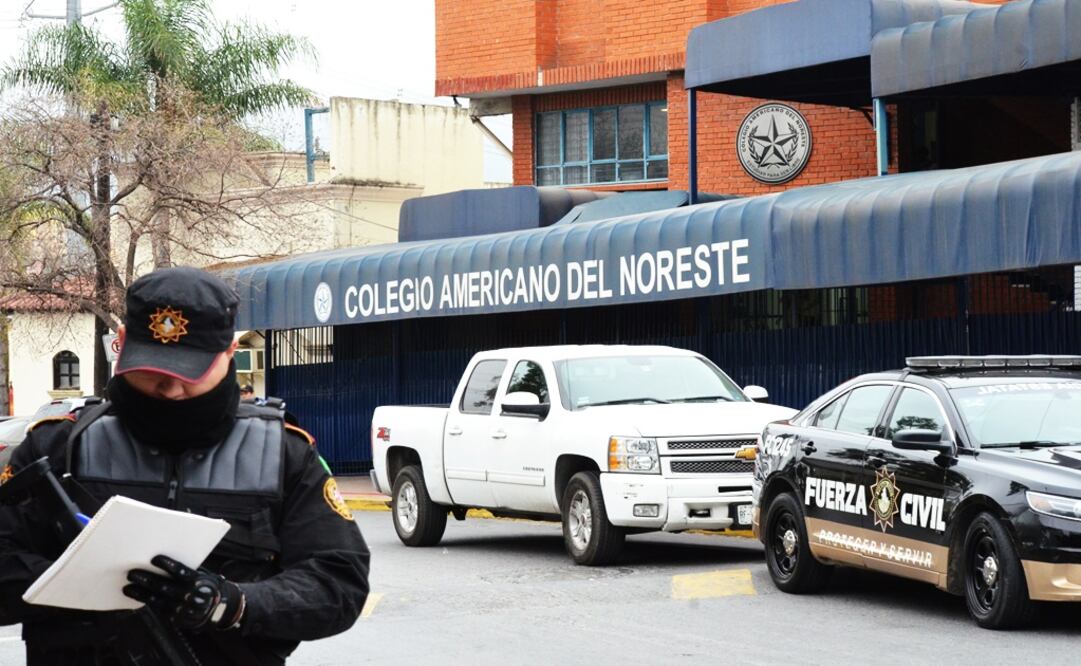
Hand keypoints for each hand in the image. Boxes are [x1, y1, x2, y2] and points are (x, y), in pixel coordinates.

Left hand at [123, 554, 244, 631]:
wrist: (218, 608)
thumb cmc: (206, 586)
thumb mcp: (203, 575)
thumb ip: (187, 570)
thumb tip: (161, 561)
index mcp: (198, 581)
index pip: (180, 571)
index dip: (167, 565)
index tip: (153, 559)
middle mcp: (190, 595)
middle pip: (164, 586)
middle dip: (146, 579)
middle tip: (132, 573)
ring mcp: (183, 608)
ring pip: (158, 599)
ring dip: (141, 593)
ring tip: (128, 587)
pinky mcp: (177, 618)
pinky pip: (159, 609)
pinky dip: (146, 602)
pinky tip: (137, 596)